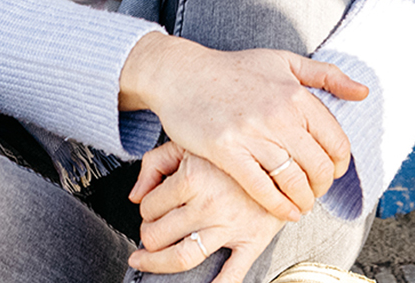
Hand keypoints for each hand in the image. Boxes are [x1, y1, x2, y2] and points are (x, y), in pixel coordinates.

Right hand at [119, 34, 367, 218]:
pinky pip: (263, 189)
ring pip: (294, 181)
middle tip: (315, 190)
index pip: (336, 142)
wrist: (182, 74)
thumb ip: (326, 75)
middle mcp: (277, 113)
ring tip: (301, 204)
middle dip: (322, 186)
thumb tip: (363, 93)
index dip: (339, 164)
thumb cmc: (233, 68)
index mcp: (295, 93)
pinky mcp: (226, 151)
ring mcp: (251, 133)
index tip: (330, 170)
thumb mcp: (282, 61)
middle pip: (318, 167)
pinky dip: (279, 207)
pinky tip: (285, 211)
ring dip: (303, 201)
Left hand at [127, 141, 285, 282]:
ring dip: (159, 264)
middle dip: (148, 238)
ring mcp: (230, 226)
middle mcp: (208, 204)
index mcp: (191, 177)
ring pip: (183, 257)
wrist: (279, 154)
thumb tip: (135, 195)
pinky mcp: (252, 241)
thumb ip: (155, 163)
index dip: (145, 209)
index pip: (149, 206)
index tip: (150, 209)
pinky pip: (232, 275)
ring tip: (151, 261)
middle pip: (159, 235)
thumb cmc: (228, 149)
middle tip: (149, 235)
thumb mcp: (187, 143)